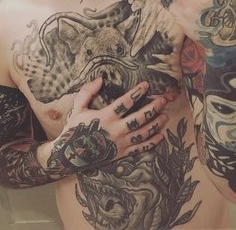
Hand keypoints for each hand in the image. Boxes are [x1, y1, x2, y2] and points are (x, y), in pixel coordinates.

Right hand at [52, 77, 167, 172]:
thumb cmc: (74, 129)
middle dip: (153, 108)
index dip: (137, 93)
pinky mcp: (122, 153)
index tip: (146, 85)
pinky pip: (140, 148)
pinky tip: (160, 136)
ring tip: (165, 115)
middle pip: (139, 118)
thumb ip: (87, 92)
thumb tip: (99, 79)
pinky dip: (152, 142)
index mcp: (106, 117)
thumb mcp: (77, 108)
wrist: (70, 156)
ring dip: (155, 124)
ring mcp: (120, 143)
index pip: (125, 103)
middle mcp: (116, 130)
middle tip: (164, 100)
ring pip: (143, 133)